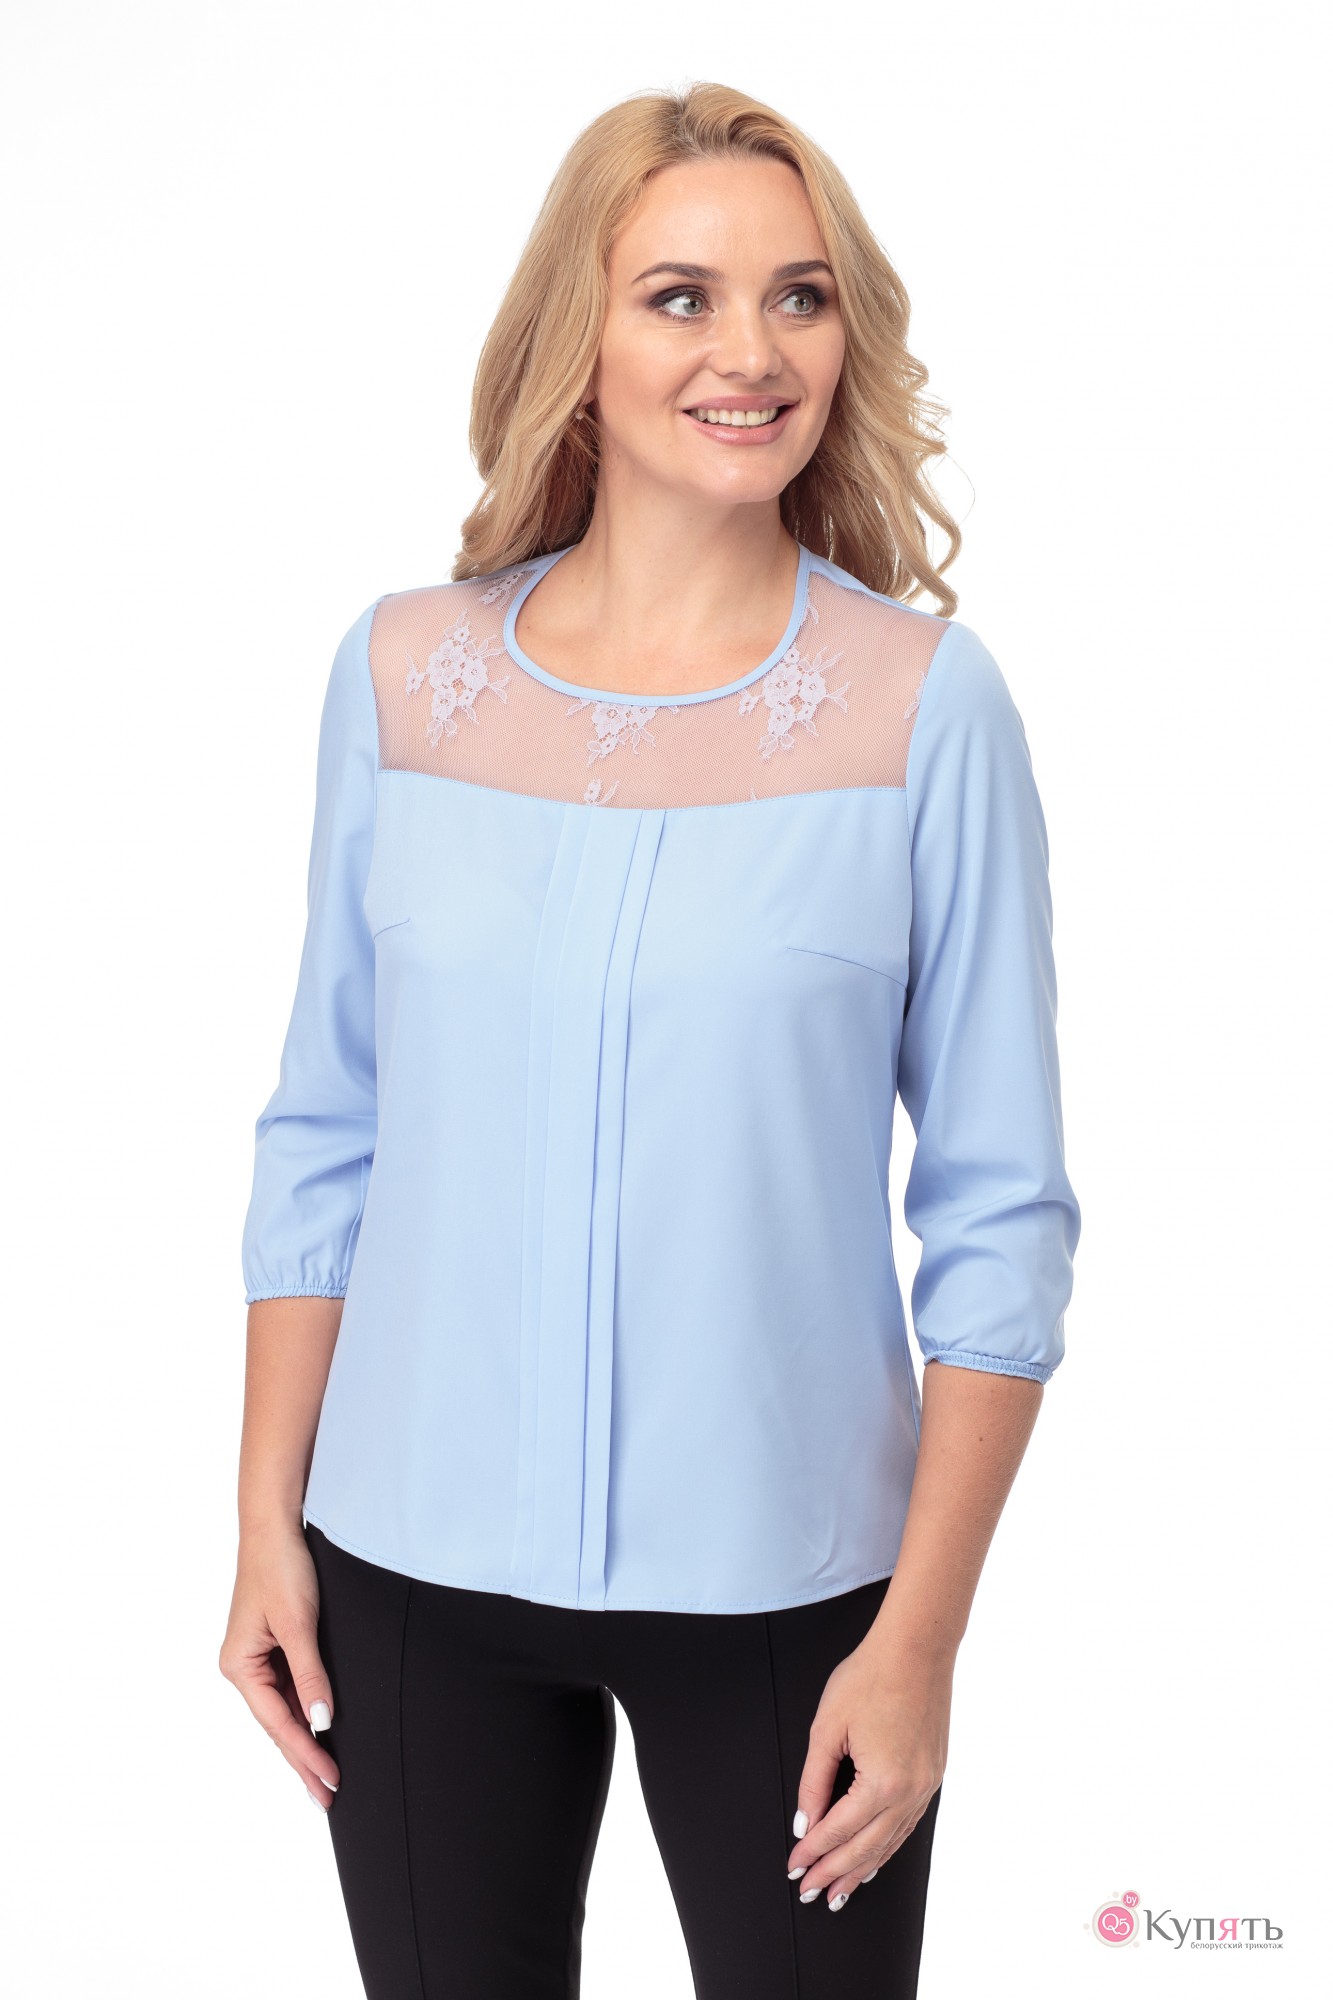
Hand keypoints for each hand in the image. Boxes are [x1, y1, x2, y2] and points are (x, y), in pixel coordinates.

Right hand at [218, 1520, 340, 1809]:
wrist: (275, 1526)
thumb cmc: (282, 1568)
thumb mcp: (299, 1623)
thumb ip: (311, 1674)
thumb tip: (321, 1722)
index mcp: (240, 1666)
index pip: (279, 1723)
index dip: (306, 1755)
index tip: (331, 1782)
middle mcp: (244, 1667)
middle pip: (278, 1725)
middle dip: (304, 1761)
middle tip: (329, 1798)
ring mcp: (258, 1658)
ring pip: (285, 1711)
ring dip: (306, 1741)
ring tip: (327, 1777)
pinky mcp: (273, 1646)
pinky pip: (290, 1690)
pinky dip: (306, 1713)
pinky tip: (322, 1732)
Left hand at [785, 1631, 950, 1909]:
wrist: (917, 1648)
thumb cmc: (870, 1677)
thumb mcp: (828, 1728)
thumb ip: (814, 1780)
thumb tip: (805, 1821)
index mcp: (883, 1782)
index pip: (839, 1831)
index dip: (813, 1853)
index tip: (794, 1868)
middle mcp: (911, 1792)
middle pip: (866, 1847)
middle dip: (835, 1872)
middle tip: (811, 1891)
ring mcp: (927, 1786)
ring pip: (890, 1843)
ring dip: (862, 1868)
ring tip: (839, 1891)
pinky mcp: (933, 1776)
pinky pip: (907, 1825)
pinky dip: (887, 1846)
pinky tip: (874, 1858)